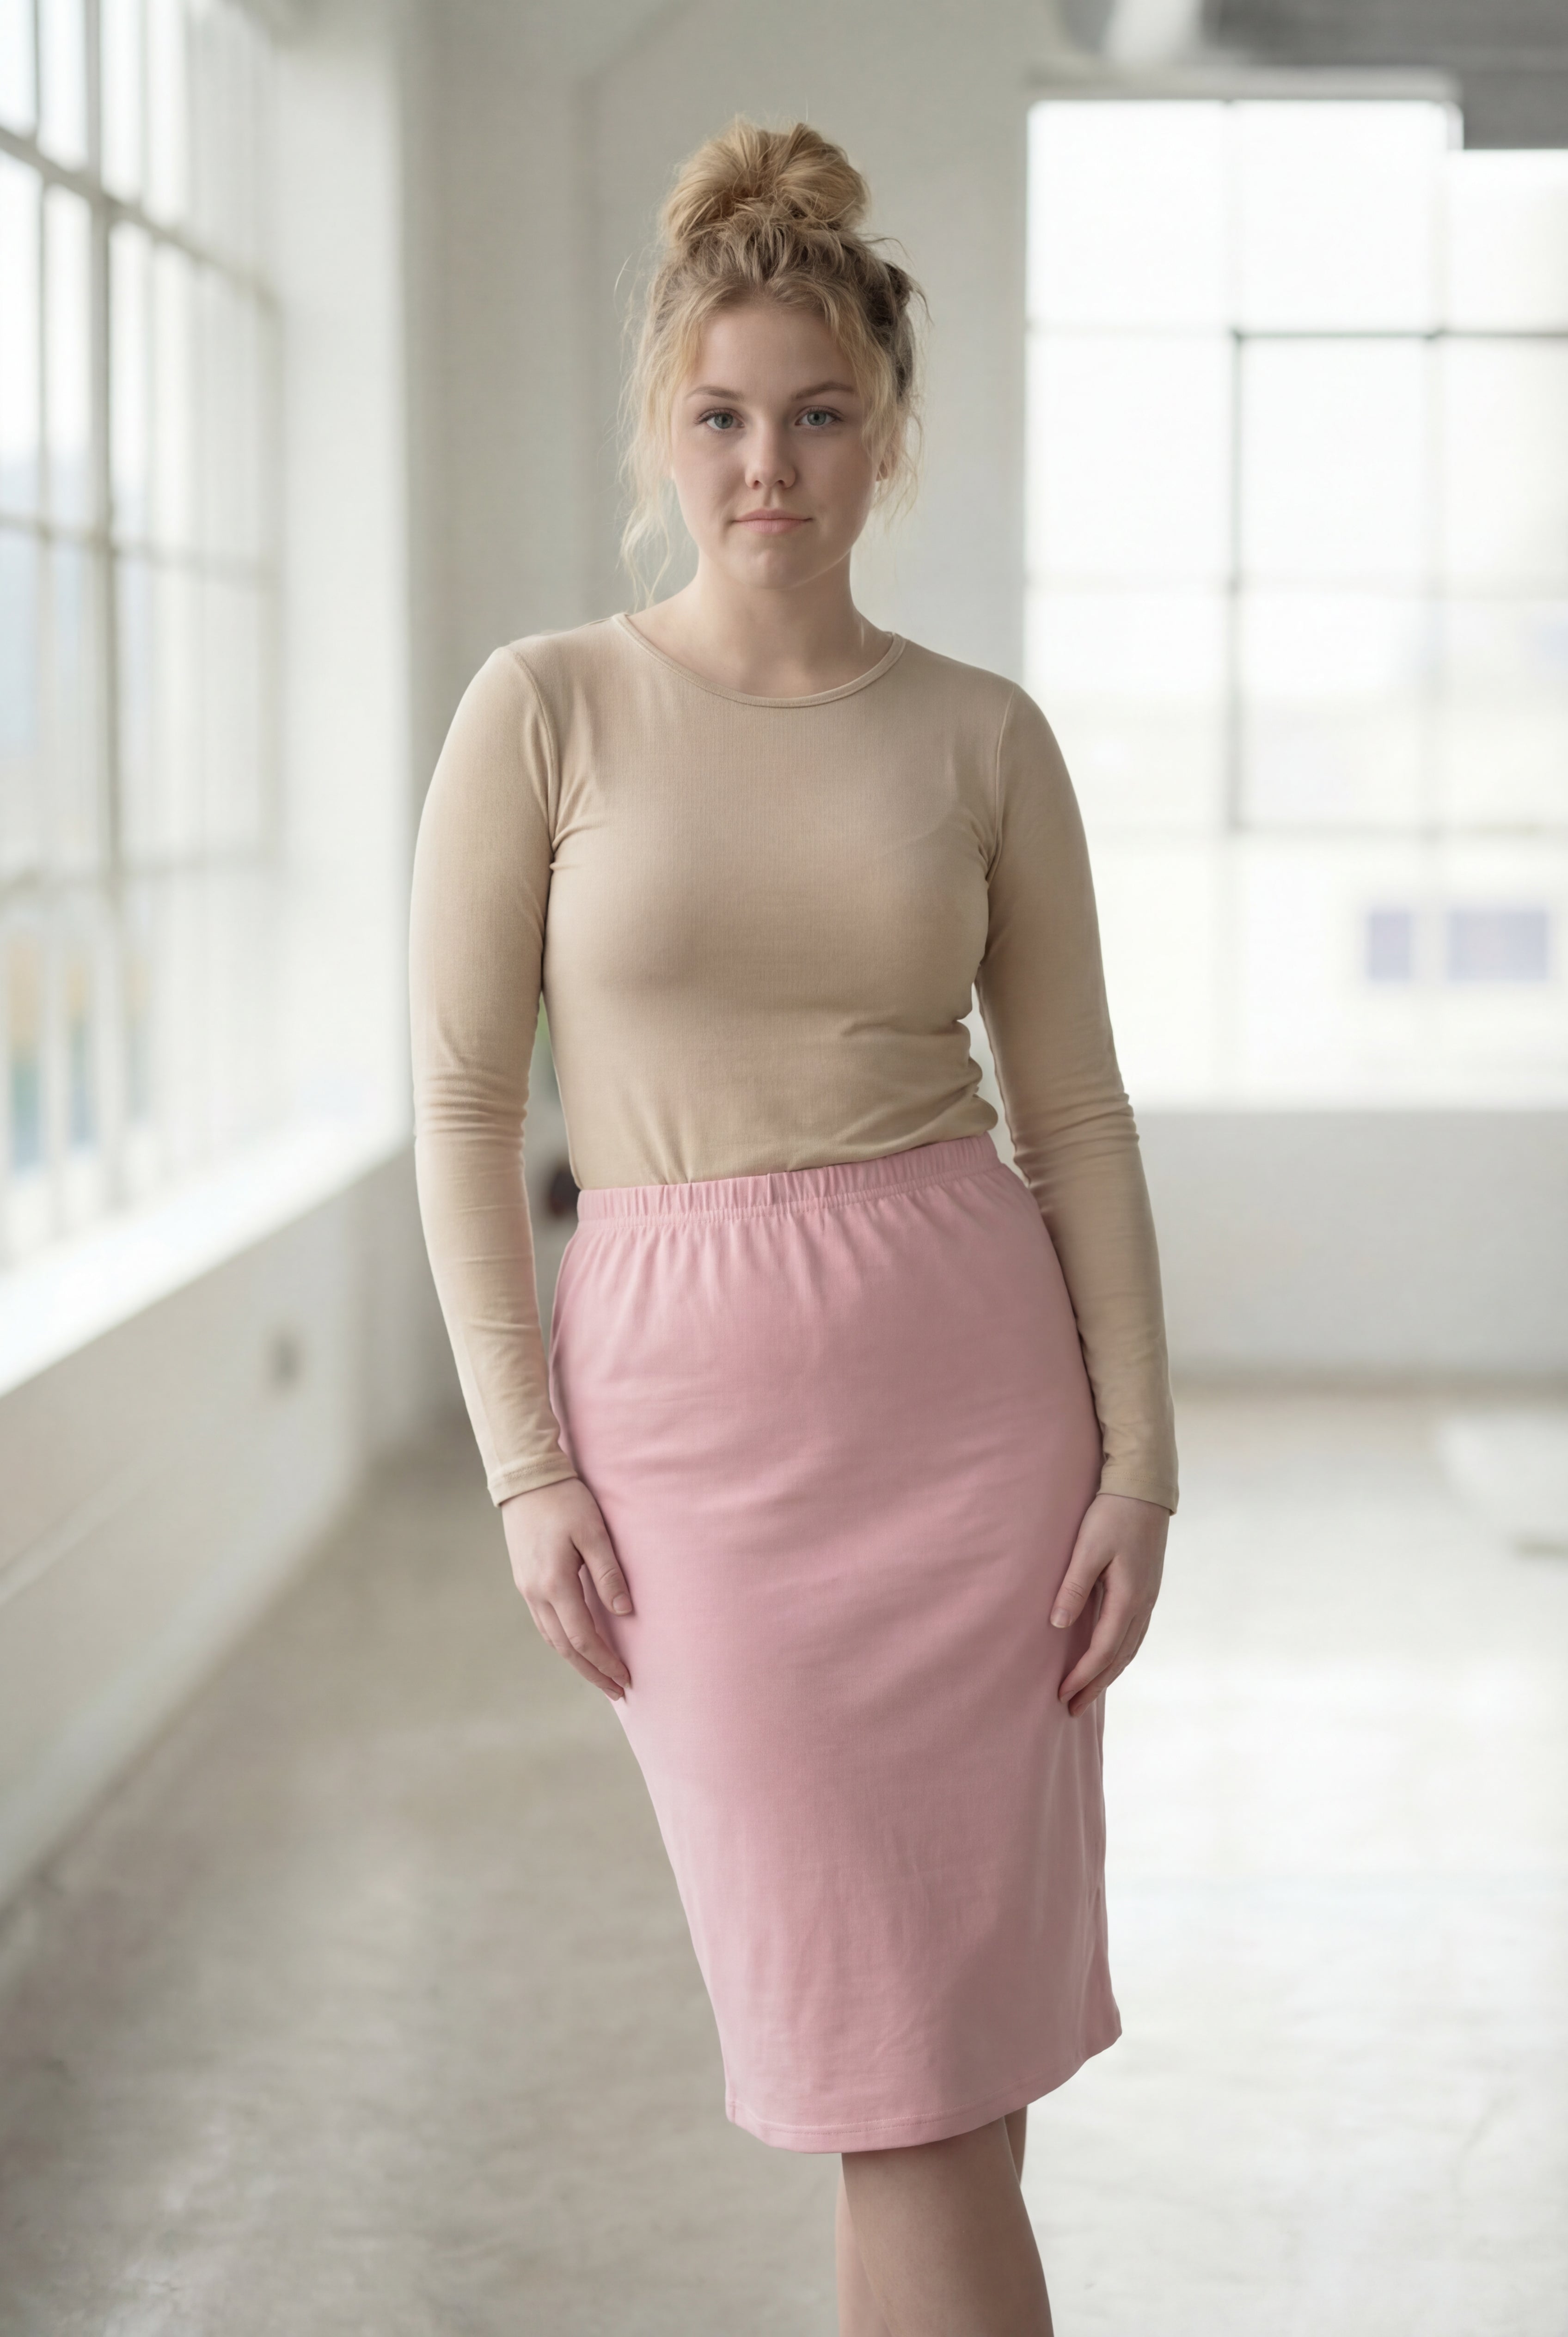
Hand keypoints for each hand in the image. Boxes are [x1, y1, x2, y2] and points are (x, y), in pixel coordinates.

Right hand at [500, 1476, 633, 1700]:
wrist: (527, 1480)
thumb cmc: (565, 1501)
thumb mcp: (593, 1532)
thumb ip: (607, 1573)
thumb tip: (624, 1612)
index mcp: (555, 1584)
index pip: (583, 1637)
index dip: (605, 1661)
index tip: (625, 1678)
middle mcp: (536, 1593)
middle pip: (565, 1647)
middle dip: (591, 1672)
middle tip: (616, 1690)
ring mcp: (527, 1588)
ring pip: (551, 1638)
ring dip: (576, 1660)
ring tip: (599, 1675)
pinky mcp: (525, 1580)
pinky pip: (544, 1623)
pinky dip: (562, 1641)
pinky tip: (576, 1644)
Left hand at [1051, 1491, 1167, 1717]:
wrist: (1144, 1489)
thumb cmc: (1112, 1515)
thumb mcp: (1088, 1548)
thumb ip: (1074, 1587)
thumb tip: (1058, 1625)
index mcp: (1129, 1597)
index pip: (1103, 1649)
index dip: (1083, 1676)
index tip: (1062, 1694)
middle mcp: (1143, 1604)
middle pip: (1119, 1657)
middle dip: (1096, 1685)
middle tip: (1072, 1708)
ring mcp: (1148, 1598)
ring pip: (1129, 1648)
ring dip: (1109, 1672)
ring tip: (1088, 1691)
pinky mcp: (1147, 1589)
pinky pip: (1133, 1633)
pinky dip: (1119, 1653)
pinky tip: (1107, 1657)